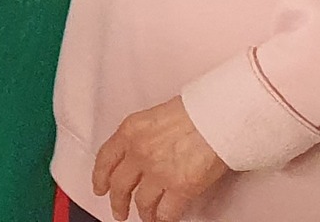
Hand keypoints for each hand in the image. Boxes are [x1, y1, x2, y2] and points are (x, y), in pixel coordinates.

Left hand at [92, 98, 230, 221]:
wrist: (219, 116)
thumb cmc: (196, 109)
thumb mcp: (155, 115)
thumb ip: (142, 135)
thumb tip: (142, 152)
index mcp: (130, 131)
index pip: (105, 158)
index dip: (100, 177)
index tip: (100, 187)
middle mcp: (139, 152)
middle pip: (120, 185)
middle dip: (117, 202)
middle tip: (119, 210)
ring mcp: (158, 172)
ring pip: (142, 202)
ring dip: (143, 213)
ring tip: (146, 217)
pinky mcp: (181, 188)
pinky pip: (166, 212)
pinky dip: (163, 219)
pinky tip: (164, 219)